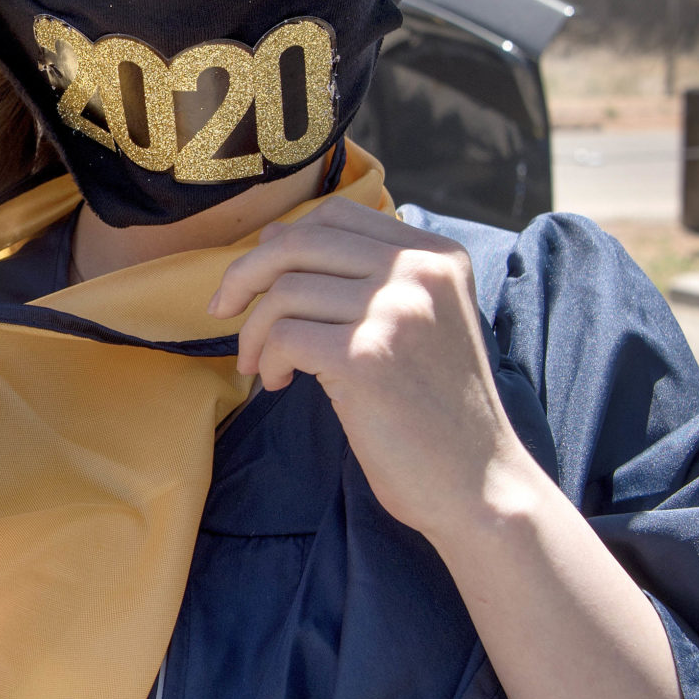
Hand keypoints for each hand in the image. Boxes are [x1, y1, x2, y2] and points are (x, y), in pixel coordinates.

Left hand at [206, 199, 537, 535]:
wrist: (476, 484)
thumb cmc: (431, 409)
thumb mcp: (415, 322)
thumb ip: (358, 276)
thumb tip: (272, 236)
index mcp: (437, 255)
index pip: (337, 214)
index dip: (282, 240)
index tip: (256, 280)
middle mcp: (421, 272)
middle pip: (300, 242)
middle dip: (244, 274)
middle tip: (221, 310)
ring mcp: (397, 310)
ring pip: (284, 292)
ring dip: (255, 333)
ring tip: (263, 367)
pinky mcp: (367, 356)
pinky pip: (283, 336)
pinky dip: (267, 361)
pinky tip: (281, 384)